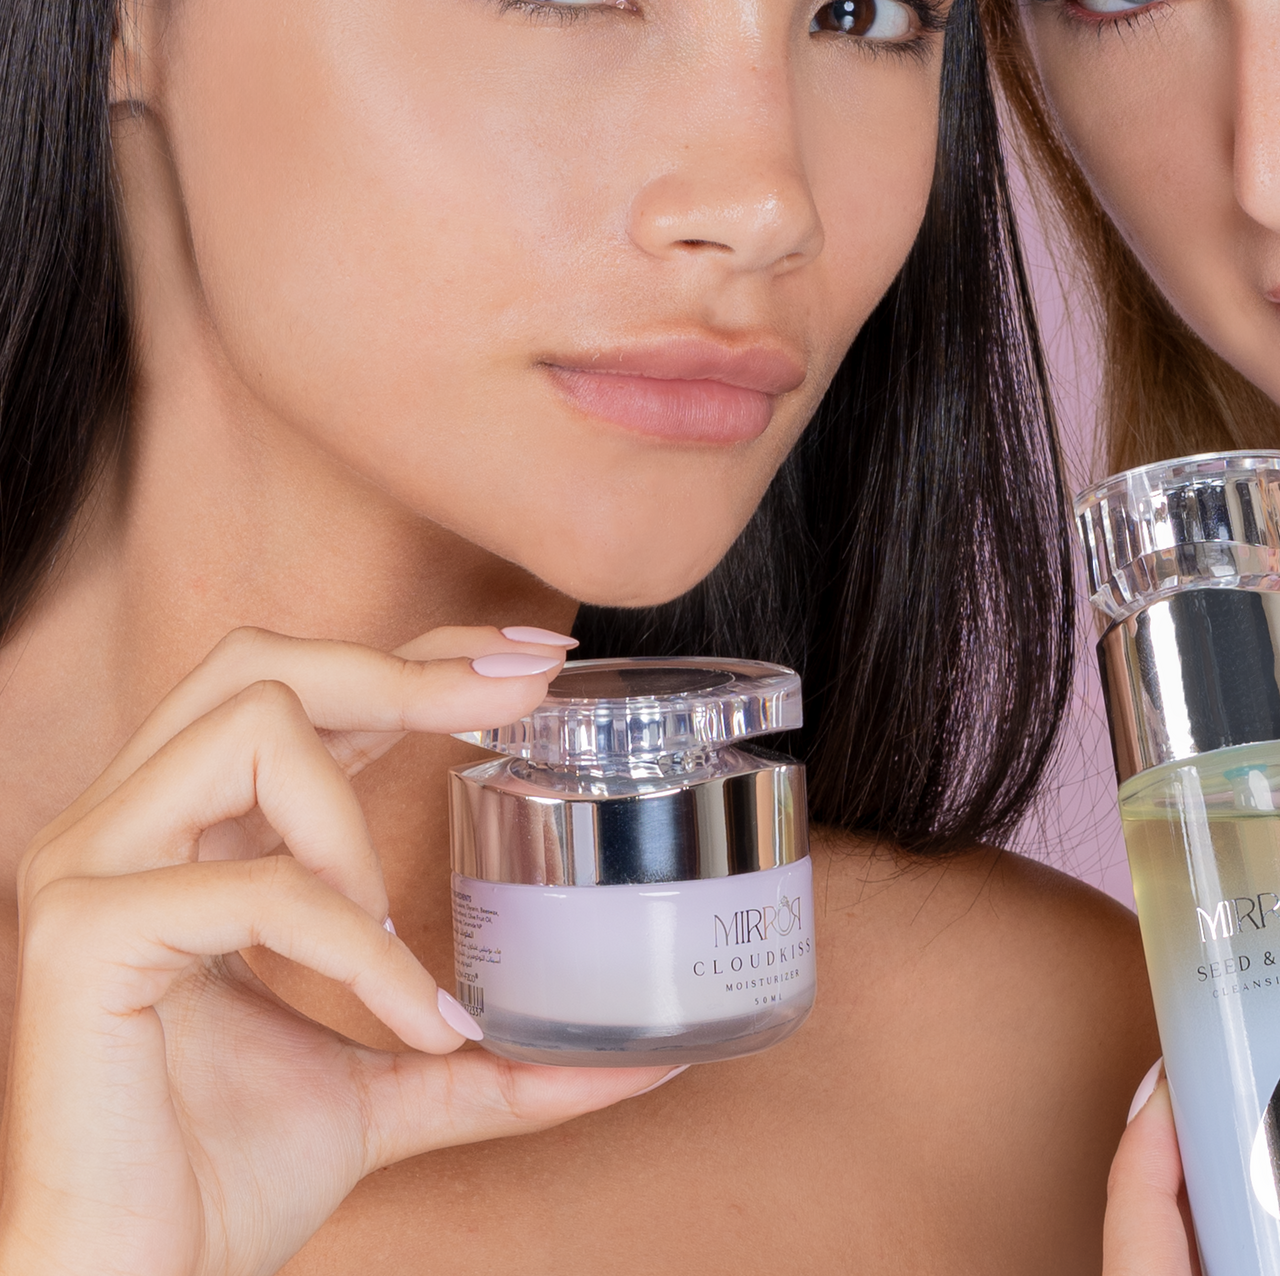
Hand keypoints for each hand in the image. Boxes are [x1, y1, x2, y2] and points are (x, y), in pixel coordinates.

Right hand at [0, 626, 677, 1275]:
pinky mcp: (80, 938)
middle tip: (522, 693)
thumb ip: (500, 1055)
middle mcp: (122, 828)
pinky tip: (404, 1014)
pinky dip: (354, 944)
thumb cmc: (226, 1180)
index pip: (300, 690)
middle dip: (404, 667)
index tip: (529, 660)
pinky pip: (258, 885)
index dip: (415, 657)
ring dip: (355, 813)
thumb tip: (640, 1060)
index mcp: (181, 837)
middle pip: (260, 662)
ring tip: (394, 920)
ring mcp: (88, 871)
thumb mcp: (393, 1080)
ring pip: (250, 726)